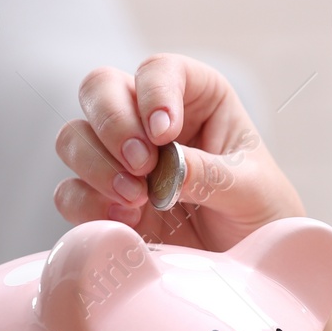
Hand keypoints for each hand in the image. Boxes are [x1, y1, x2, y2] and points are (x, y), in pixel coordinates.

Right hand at [54, 54, 303, 251]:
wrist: (248, 261)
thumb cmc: (262, 212)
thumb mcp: (251, 189)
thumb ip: (209, 174)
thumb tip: (163, 170)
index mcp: (197, 98)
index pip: (159, 69)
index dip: (153, 92)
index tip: (165, 131)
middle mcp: (150, 120)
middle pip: (99, 89)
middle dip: (113, 124)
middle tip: (142, 163)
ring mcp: (121, 160)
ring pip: (75, 137)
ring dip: (97, 164)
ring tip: (139, 197)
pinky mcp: (104, 202)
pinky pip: (70, 192)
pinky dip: (88, 203)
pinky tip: (128, 220)